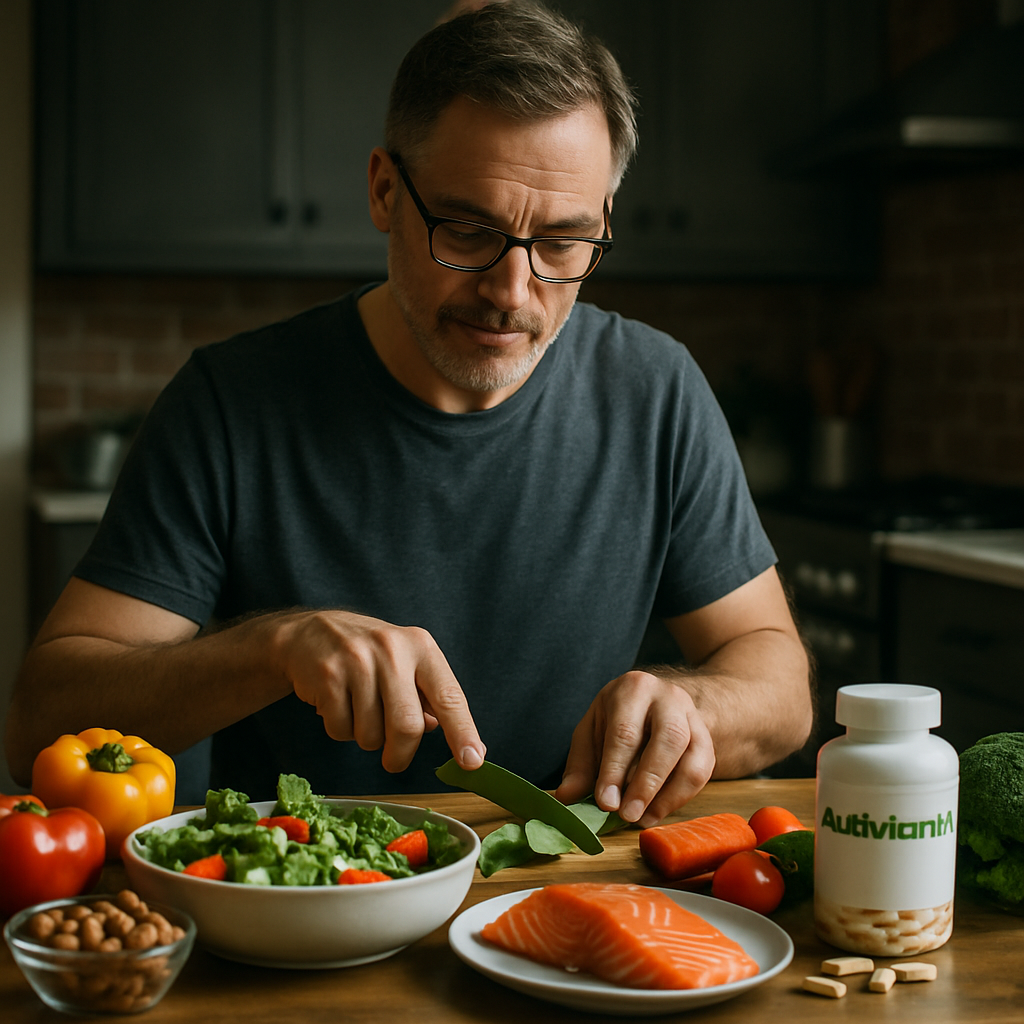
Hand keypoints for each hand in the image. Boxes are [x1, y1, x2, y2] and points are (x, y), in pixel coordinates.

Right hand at [272, 610, 485, 773]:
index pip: (449, 696)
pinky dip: (341, 730)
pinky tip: (338, 706)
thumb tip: (446, 732)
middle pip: (407, 726)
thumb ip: (428, 696)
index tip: (473, 761)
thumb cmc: (367, 654)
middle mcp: (392, 651)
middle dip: (401, 755)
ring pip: (371, 735)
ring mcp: (357, 661)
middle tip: (394, 761)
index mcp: (420, 646)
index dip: (463, 732)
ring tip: (358, 711)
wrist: (309, 633)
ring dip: (367, 738)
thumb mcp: (405, 661)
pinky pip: (341, 730)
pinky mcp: (328, 676)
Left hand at [554, 670, 714, 827]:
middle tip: (627, 814)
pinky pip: (703, 772)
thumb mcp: (592, 730)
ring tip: (641, 818)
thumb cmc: (619, 718)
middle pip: (668, 739)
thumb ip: (581, 764)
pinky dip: (680, 798)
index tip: (605, 802)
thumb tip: (566, 796)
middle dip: (647, 783)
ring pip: (693, 758)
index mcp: (633, 688)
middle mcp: (669, 697)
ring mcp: (693, 718)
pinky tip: (656, 812)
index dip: (615, 770)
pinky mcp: (708, 740)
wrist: (658, 703)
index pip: (626, 731)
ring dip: (667, 795)